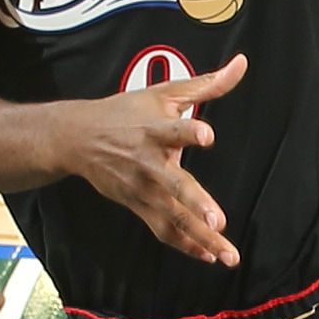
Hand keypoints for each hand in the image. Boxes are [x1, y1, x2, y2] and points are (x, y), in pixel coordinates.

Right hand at [69, 54, 243, 265]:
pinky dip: (185, 245)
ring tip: (227, 254)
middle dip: (195, 203)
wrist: (77, 138)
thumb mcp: (164, 92)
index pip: (173, 129)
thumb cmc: (126, 112)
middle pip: (173, 185)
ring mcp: (141, 189)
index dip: (189, 131)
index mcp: (154, 129)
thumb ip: (207, 84)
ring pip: (172, 217)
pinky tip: (209, 255)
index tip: (206, 135)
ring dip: (200, 237)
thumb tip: (241, 64)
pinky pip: (163, 230)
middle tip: (217, 220)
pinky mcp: (137, 205)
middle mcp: (148, 163)